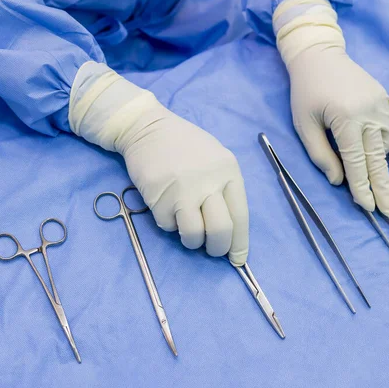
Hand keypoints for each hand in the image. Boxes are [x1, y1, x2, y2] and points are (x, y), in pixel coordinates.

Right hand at [69, 63, 248, 264]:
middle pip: (220, 231)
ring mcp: (182, 190)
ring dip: (192, 241)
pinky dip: (169, 225)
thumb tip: (230, 231)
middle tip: (211, 249)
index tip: (237, 259)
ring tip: (188, 229)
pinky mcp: (158, 197)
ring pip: (194, 235)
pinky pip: (168, 227)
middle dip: (217, 248)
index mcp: (228, 171)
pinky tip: (167, 207)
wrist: (147, 128)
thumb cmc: (185, 146)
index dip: (239, 243)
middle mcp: (208, 182)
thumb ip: (223, 189)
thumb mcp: (215, 159)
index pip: (241, 216)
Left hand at [273, 0, 388, 216]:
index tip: (366, 207)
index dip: (361, 187)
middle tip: (387, 212)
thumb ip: (320, 154)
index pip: (355, 162)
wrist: (320, 56)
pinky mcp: (384, 101)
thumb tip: (338, 182)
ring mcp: (380, 106)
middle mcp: (369, 113)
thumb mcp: (304, 124)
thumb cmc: (306, 92)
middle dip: (381, 188)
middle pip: (376, 159)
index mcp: (346, 119)